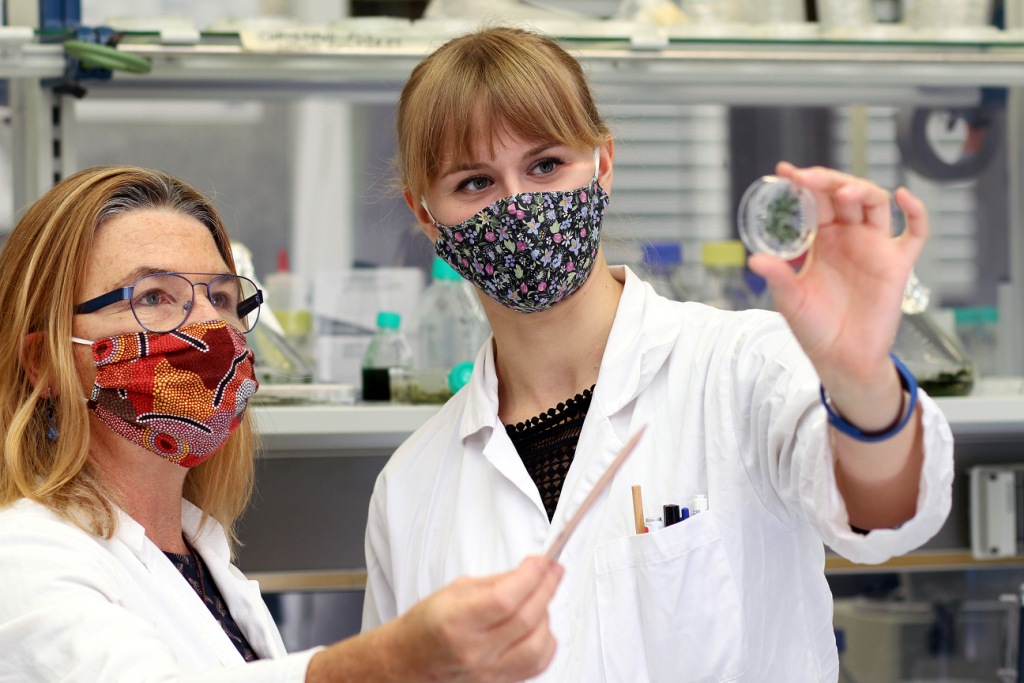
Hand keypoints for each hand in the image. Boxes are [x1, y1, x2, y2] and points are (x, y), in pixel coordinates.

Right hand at [395, 556, 563, 681]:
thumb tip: (529, 572)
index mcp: (456, 622)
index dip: (530, 576)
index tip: (541, 561)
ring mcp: (488, 672)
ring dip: (546, 615)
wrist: (411, 660)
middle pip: (525, 620)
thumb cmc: (427, 626)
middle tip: (552, 571)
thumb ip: (495, 582)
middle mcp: (473, 652)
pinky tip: (540, 626)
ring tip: (540, 599)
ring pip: (537, 645)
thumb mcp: (454, 591)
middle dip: (546, 588)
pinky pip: (537, 664)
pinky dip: (547, 641)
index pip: (504, 599)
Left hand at [747, 162, 928, 387]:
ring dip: (860, 190)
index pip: (815, 201)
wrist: (841, 359)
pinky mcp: (898, 264)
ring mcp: (875, 247)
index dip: (803, 183)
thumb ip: (778, 277)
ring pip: (874, 204)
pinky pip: (915, 232)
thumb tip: (754, 259)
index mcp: (822, 240)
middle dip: (826, 181)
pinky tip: (902, 195)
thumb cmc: (815, 328)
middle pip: (844, 194)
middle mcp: (849, 237)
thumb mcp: (789, 301)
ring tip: (841, 192)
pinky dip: (915, 210)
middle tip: (805, 177)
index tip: (784, 171)